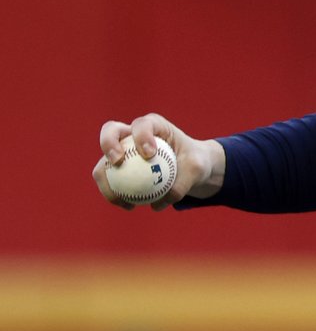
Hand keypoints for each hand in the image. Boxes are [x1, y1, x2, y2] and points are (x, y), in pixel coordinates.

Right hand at [92, 113, 225, 210]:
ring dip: (106, 180)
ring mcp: (121, 150)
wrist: (190, 170)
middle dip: (108, 143)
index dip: (141, 135)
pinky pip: (109, 181)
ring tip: (120, 198)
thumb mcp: (197, 171)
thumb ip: (182, 184)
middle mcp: (132, 133)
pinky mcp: (117, 168)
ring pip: (104, 162)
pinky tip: (129, 206)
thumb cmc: (194, 163)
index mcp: (154, 125)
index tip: (150, 154)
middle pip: (110, 131)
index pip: (143, 124)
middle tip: (118, 162)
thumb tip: (160, 201)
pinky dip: (115, 194)